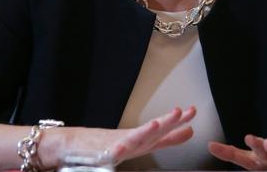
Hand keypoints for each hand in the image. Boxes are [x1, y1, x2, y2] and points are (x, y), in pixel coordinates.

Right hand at [40, 106, 195, 166]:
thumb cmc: (109, 144)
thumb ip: (168, 139)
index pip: (164, 131)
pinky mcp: (102, 154)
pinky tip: (120, 149)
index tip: (192, 111)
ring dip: (144, 131)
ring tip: (156, 125)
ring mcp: (116, 146)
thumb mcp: (144, 142)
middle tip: (180, 112)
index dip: (178, 122)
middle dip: (166, 122)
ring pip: (133, 138)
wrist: (73, 144)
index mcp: (143, 140)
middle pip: (151, 131)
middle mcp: (131, 141)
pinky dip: (116, 150)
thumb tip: (191, 131)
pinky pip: (110, 153)